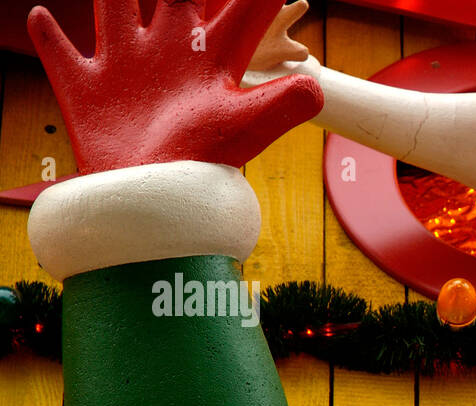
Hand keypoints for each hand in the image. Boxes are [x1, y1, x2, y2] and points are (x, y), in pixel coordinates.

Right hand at [28, 0, 322, 174]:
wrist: (152, 200)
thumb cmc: (203, 162)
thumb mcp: (244, 125)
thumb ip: (281, 104)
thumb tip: (319, 87)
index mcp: (208, 58)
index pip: (238, 14)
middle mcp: (168, 55)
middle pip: (172, 0)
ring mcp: (125, 68)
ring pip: (113, 13)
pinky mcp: (87, 89)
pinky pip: (63, 55)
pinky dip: (48, 37)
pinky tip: (39, 16)